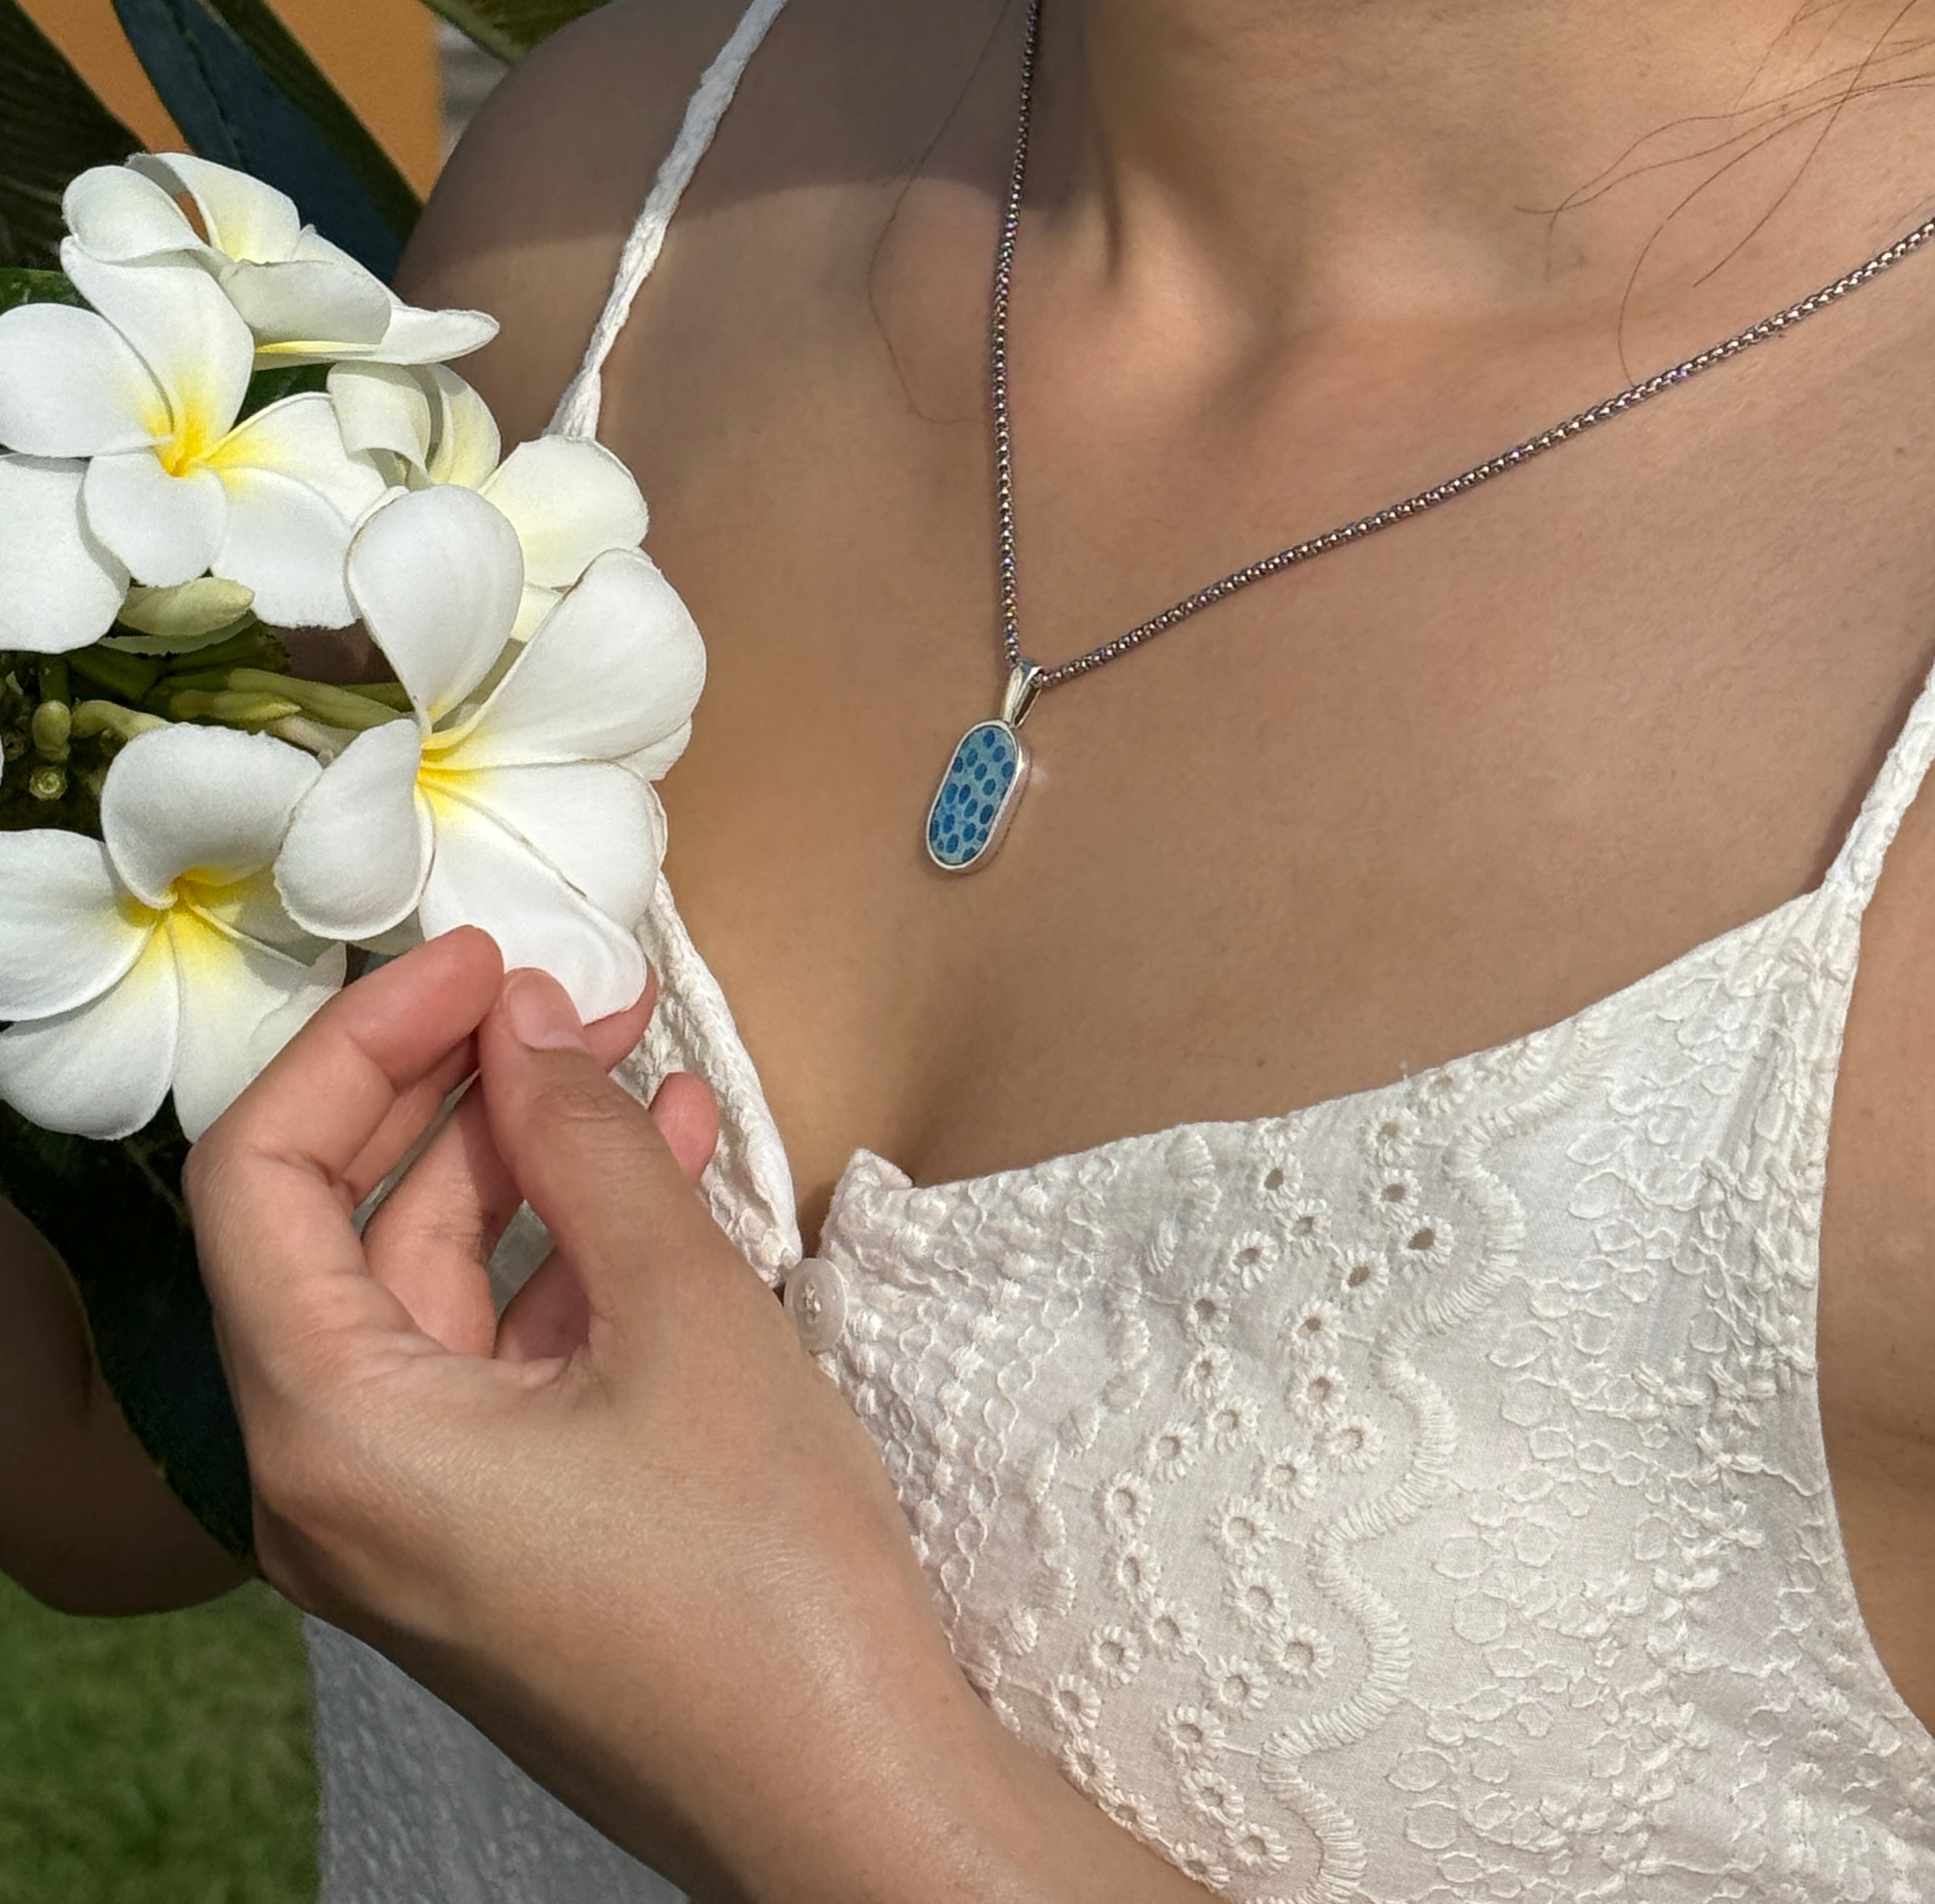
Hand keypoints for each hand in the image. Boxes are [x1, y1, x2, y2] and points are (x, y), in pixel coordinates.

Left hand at [184, 936, 1185, 1903]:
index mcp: (329, 1436)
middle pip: (342, 1226)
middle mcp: (333, 1484)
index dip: (360, 1041)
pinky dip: (568, 1259)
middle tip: (564, 995)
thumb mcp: (679, 1313)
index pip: (260, 1179)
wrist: (848, 1798)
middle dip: (459, 1090)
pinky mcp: (488, 1536)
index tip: (473, 961)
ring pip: (434, 1287)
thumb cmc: (760, 1579)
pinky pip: (494, 1359)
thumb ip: (585, 1144)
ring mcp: (409, 1520)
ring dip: (534, 1165)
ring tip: (639, 1060)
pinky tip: (668, 1174)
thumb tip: (531, 1018)